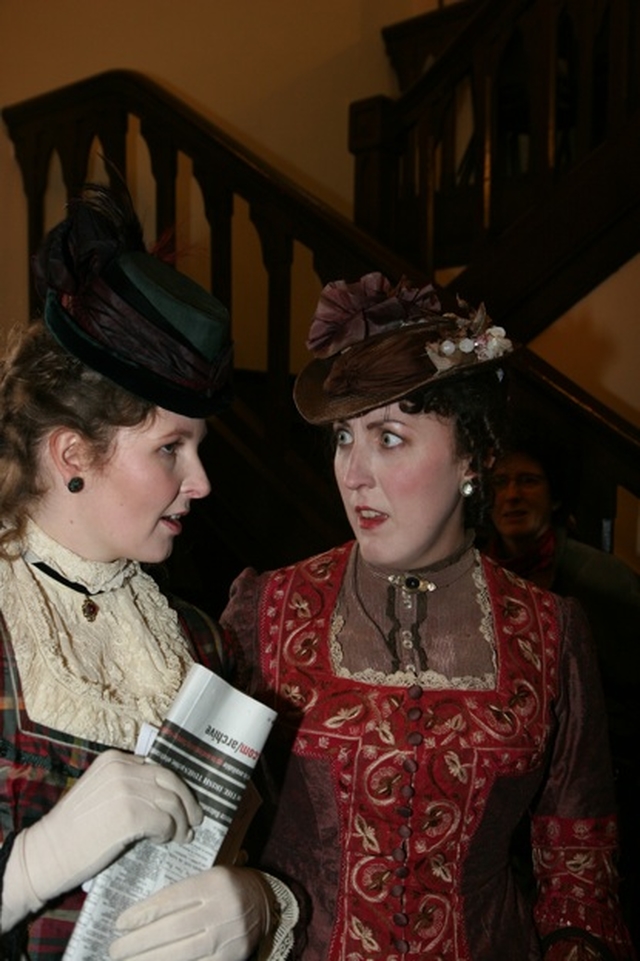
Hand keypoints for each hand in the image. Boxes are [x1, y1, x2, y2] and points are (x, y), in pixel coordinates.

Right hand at [6, 749, 201, 922]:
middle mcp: (122, 769)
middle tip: (195, 820)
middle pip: (170, 780)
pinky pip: (165, 822)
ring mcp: (127, 790)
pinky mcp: (131, 816)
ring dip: (181, 823)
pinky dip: (169, 833)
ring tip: (182, 837)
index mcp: (114, 760)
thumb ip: (127, 786)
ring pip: (171, 803)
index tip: (184, 802)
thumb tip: (162, 798)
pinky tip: (162, 841)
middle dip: (187, 802)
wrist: (46, 853)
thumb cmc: (72, 831)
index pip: (157, 768)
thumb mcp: (99, 793)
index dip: (175, 786)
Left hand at [109, 866, 271, 960]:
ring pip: (181, 952)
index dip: (143, 912)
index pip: (171, 899)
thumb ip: (183, 891)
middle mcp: (222, 908)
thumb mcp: (210, 876)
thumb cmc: (229, 886)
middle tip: (115, 949)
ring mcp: (227, 935)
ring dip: (149, 959)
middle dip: (139, 941)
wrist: (268, 902)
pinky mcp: (231, 958)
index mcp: (214, 881)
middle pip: (172, 928)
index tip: (120, 923)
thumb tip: (142, 914)